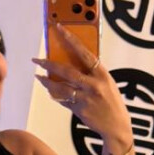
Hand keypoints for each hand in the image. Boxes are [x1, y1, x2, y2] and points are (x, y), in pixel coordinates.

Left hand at [32, 24, 132, 143]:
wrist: (116, 126)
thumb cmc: (112, 102)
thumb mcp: (107, 82)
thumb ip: (92, 73)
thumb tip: (73, 62)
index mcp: (102, 73)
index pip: (84, 52)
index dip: (71, 39)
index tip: (59, 28)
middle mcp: (94, 85)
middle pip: (67, 71)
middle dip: (49, 64)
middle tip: (37, 60)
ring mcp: (86, 98)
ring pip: (61, 87)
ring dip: (47, 82)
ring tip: (39, 77)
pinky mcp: (79, 110)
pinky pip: (63, 100)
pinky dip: (55, 95)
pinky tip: (50, 90)